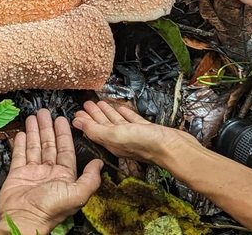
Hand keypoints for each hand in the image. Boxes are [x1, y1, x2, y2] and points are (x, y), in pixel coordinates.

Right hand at [0, 110, 101, 233]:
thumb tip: (100, 164)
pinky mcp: (18, 174)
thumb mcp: (76, 194)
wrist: (23, 218)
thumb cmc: (50, 209)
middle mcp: (49, 173)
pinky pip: (20, 155)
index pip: (65, 150)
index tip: (62, 119)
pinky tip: (22, 133)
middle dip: (48, 128)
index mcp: (64, 176)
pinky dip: (21, 144)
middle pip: (49, 145)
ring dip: (34, 132)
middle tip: (45, 112)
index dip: (64, 134)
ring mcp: (33, 173)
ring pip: (35, 147)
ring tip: (33, 117)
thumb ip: (90, 179)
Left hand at [73, 101, 189, 163]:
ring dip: (108, 113)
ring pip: (117, 122)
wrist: (174, 148)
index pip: (94, 130)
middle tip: (86, 104)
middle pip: (103, 125)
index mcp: (112, 143)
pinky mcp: (146, 130)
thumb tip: (77, 123)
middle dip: (94, 115)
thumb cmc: (146, 144)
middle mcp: (121, 140)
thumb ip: (96, 130)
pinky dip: (125, 114)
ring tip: (100, 103)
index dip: (85, 121)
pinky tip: (122, 108)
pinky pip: (132, 121)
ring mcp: (134, 135)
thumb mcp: (116, 135)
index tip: (77, 112)